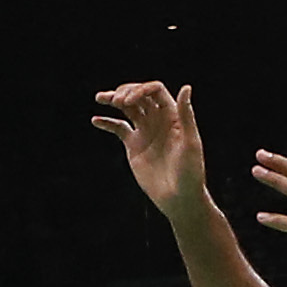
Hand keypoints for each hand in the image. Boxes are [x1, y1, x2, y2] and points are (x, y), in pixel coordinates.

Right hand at [92, 83, 209, 219]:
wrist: (178, 198)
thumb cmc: (190, 173)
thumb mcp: (190, 143)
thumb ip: (186, 115)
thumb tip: (186, 87)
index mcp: (173, 116)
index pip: (155, 91)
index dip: (140, 90)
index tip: (127, 100)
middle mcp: (158, 120)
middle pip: (139, 96)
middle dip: (125, 92)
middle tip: (115, 101)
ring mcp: (145, 132)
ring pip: (127, 109)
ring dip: (113, 100)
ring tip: (99, 98)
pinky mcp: (134, 145)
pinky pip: (118, 128)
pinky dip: (107, 122)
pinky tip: (95, 120)